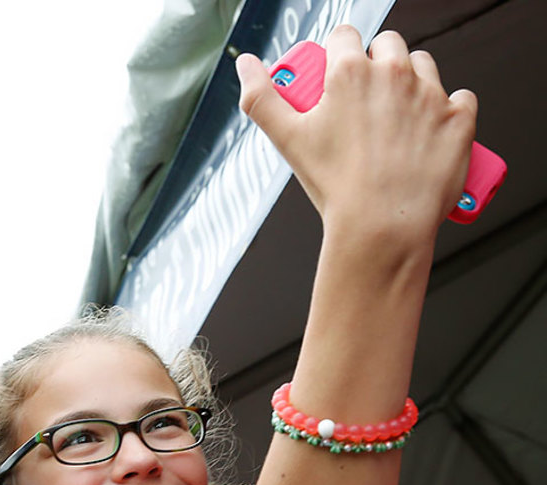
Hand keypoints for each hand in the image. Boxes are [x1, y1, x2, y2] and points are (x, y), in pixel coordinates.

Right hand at [235, 25, 474, 237]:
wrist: (380, 226)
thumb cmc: (334, 186)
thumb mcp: (285, 140)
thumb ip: (259, 98)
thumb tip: (245, 66)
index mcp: (351, 72)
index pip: (344, 37)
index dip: (337, 55)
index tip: (335, 80)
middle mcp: (395, 73)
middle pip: (388, 45)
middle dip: (377, 64)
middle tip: (365, 103)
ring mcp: (431, 93)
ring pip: (424, 66)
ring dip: (411, 82)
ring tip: (396, 119)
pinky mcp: (460, 118)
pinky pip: (461, 98)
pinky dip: (448, 110)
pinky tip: (430, 131)